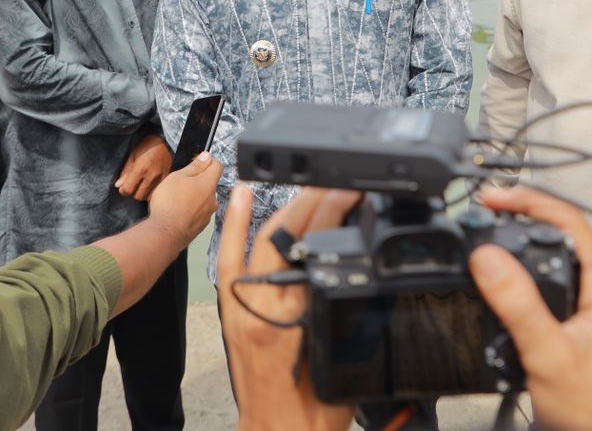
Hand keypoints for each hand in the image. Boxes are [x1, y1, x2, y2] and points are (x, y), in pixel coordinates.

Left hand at [115, 134, 172, 201]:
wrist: (166, 141)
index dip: (123, 190)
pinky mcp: (167, 180)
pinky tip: (150, 185)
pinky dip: (151, 192)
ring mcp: (161, 179)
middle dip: (133, 192)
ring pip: (148, 197)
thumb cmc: (147, 146)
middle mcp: (151, 176)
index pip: (128, 190)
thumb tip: (118, 185)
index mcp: (141, 169)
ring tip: (142, 185)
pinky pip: (156, 193)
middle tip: (133, 184)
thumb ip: (126, 171)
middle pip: (138, 196)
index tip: (122, 187)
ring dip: (142, 193)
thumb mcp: (133, 155)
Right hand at [146, 153, 221, 248]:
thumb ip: (195, 166)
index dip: (208, 161)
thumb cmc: (169, 204)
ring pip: (204, 199)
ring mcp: (208, 214)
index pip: (218, 166)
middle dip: (198, 181)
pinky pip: (199, 213)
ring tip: (177, 200)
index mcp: (209, 184)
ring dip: (194, 197)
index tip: (198, 162)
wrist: (165, 233)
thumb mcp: (177, 176)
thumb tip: (206, 157)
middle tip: (181, 183)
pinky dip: (191, 210)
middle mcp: (213, 199)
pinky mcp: (201, 226)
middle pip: (210, 184)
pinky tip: (178, 211)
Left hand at [218, 185, 359, 430]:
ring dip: (287, 208)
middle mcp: (266, 303)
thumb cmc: (317, 410)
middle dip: (318, 201)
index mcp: (298, 313)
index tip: (355, 192)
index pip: (318, 245)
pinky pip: (228, 259)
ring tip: (308, 184)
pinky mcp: (231, 311)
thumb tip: (362, 270)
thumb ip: (350, 310)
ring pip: (262, 240)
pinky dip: (233, 226)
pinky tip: (240, 196)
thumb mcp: (349, 356)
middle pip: (291, 235)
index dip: (337, 211)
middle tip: (339, 182)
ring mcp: (243, 305)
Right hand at [471, 186, 591, 430]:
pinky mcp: (567, 321)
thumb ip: (519, 304)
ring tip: (486, 230)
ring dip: (516, 241)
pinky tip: (495, 273)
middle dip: (519, 214)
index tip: (494, 200)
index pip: (570, 221)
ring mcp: (583, 305)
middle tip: (484, 209)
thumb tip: (488, 257)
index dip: (531, 202)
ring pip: (549, 256)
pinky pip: (541, 281)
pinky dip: (515, 269)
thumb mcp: (549, 354)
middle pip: (558, 232)